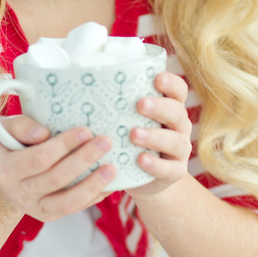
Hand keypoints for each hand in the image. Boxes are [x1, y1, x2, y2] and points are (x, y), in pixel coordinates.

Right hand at [0, 115, 116, 222]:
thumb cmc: (6, 146)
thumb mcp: (3, 129)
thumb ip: (20, 126)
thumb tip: (44, 133)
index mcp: (5, 170)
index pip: (39, 158)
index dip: (63, 145)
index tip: (86, 130)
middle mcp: (19, 192)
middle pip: (56, 178)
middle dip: (84, 159)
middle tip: (106, 142)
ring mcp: (34, 208)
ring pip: (67, 201)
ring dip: (92, 184)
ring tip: (113, 168)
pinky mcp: (48, 215)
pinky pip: (74, 208)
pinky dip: (93, 197)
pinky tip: (109, 184)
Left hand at [124, 72, 191, 201]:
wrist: (140, 179)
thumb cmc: (127, 141)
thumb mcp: (124, 120)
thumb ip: (114, 105)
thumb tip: (77, 84)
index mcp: (169, 108)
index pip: (178, 91)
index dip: (171, 83)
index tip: (157, 78)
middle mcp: (178, 127)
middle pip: (178, 113)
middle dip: (160, 107)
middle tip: (139, 104)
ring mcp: (179, 151)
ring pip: (176, 142)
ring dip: (155, 136)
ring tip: (133, 134)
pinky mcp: (175, 172)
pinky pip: (169, 169)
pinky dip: (155, 164)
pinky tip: (141, 159)